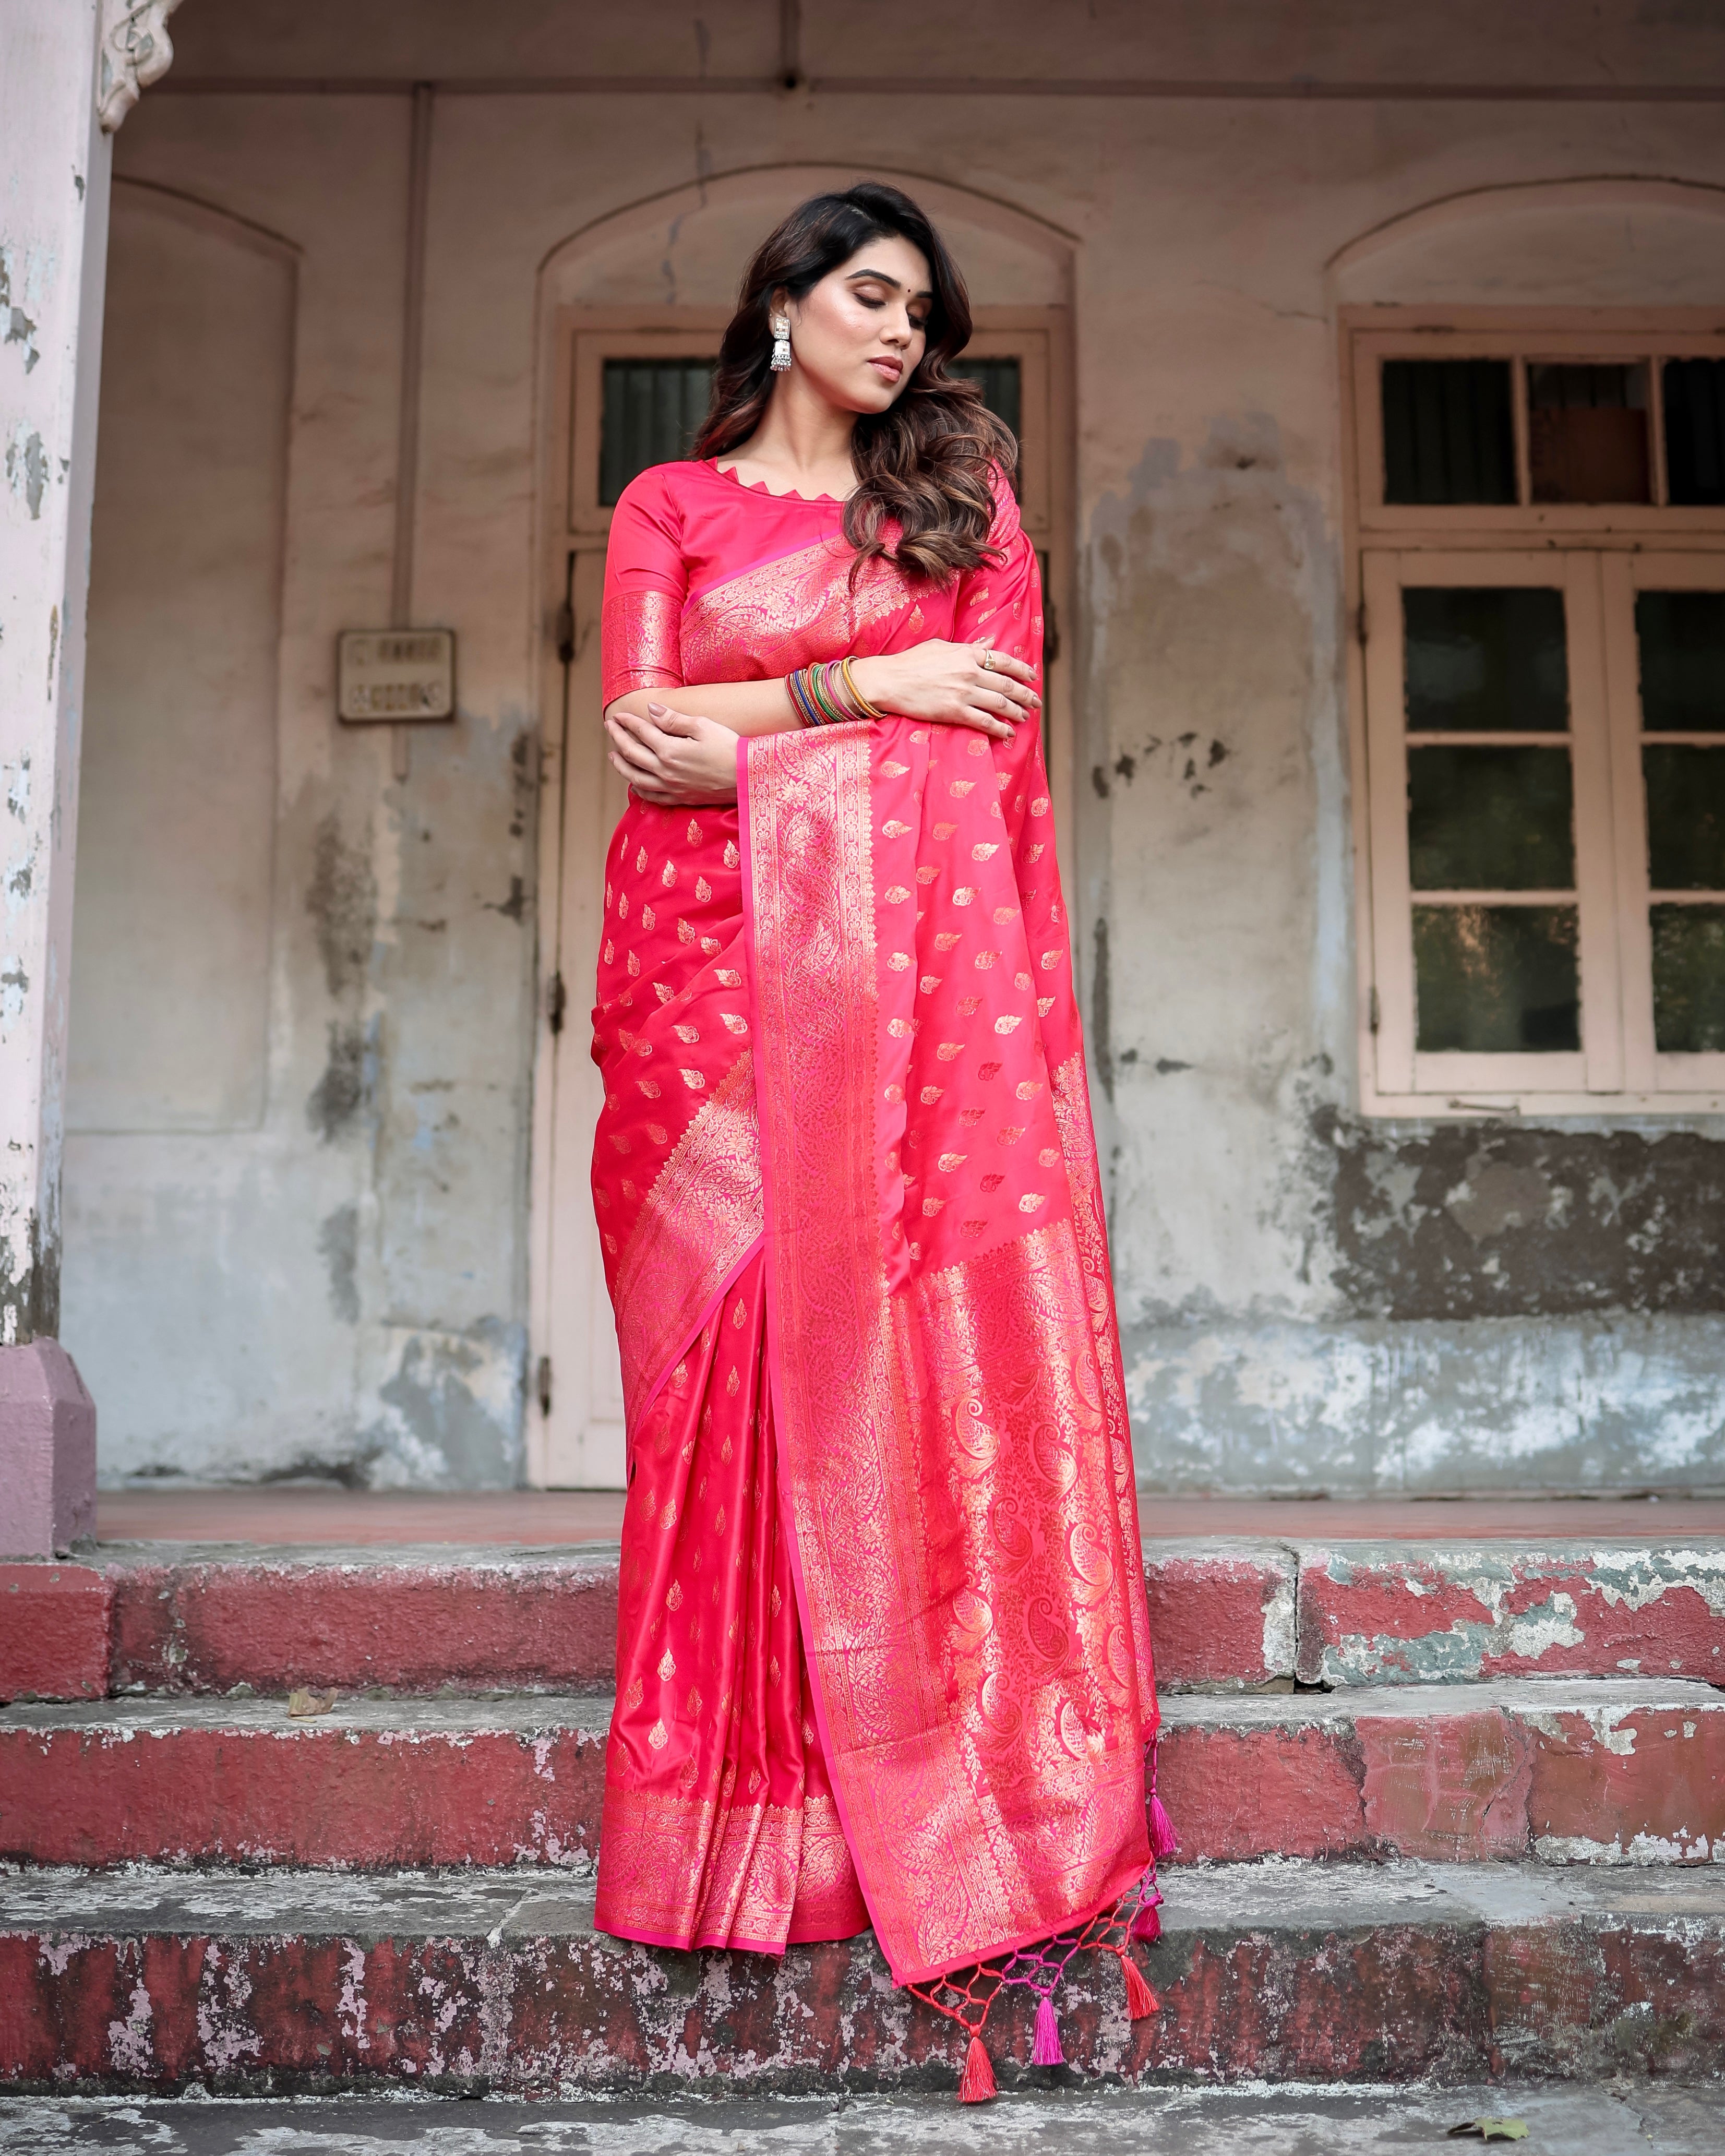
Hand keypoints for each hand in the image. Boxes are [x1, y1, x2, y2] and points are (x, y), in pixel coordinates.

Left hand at [605, 702, 739, 806]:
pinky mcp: (680, 798)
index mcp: (670, 750)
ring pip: (636, 777)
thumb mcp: (703, 726)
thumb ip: (674, 720)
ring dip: (621, 765)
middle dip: (618, 738)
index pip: (641, 732)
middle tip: (610, 727)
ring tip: (613, 756)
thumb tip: (651, 709)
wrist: (747, 778)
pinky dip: (638, 790)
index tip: (619, 715)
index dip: (628, 722)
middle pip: (632, 753)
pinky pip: (652, 797)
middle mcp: (665, 771)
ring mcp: (671, 787)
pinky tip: (634, 784)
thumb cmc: (729, 748)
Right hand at [848, 640, 1040, 740]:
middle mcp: (970, 672)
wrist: (889, 680)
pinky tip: (1008, 733)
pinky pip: (984, 721)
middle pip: (1007, 684)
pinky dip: (999, 728)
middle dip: (1026, 695)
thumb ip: (968, 647)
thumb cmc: (911, 661)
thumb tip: (989, 643)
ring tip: (1024, 717)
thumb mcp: (942, 646)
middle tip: (1036, 702)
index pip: (1004, 661)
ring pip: (1000, 703)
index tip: (1033, 676)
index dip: (1022, 670)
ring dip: (1016, 712)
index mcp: (968, 654)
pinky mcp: (954, 711)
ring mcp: (963, 692)